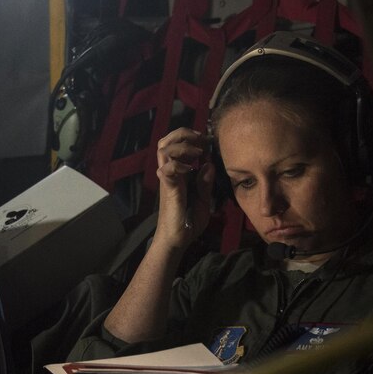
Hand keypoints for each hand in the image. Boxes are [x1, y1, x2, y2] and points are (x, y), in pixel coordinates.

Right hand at [154, 128, 214, 247]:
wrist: (177, 240)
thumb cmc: (189, 221)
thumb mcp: (203, 200)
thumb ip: (205, 183)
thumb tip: (209, 164)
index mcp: (179, 173)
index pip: (176, 145)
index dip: (190, 137)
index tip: (207, 141)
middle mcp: (170, 173)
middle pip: (166, 141)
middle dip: (182, 134)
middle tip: (200, 139)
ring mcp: (167, 180)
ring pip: (163, 150)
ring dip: (181, 146)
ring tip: (197, 152)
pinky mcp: (168, 189)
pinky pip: (167, 169)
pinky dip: (178, 164)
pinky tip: (190, 168)